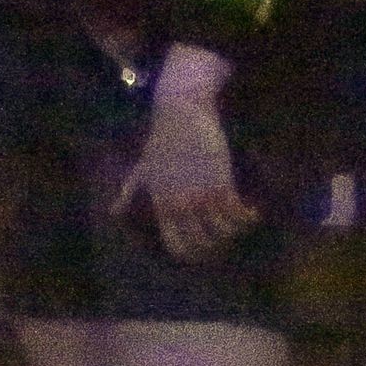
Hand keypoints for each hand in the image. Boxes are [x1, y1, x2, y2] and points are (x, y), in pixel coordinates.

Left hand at [111, 88, 259, 263]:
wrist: (181, 112)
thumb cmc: (160, 138)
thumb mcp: (142, 169)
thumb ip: (129, 193)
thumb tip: (113, 212)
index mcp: (163, 205)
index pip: (177, 246)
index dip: (193, 253)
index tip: (204, 247)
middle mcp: (182, 205)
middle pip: (203, 243)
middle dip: (216, 245)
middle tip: (225, 235)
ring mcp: (202, 195)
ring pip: (223, 232)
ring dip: (233, 231)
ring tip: (238, 221)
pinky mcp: (221, 183)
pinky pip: (237, 213)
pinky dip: (248, 217)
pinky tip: (252, 211)